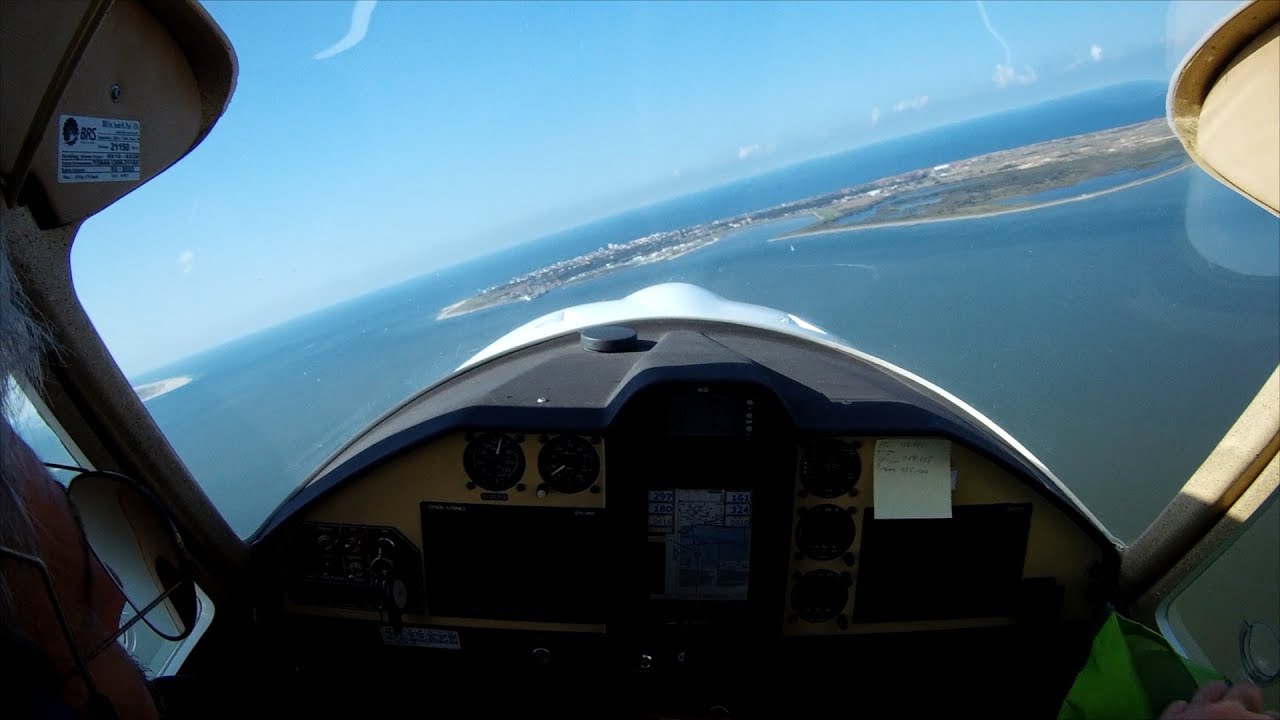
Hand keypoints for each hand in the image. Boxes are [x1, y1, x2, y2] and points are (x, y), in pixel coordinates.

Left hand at [1160, 680, 1277, 719]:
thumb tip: (1262, 716)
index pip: (1271, 716)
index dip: (1270, 716)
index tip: (1269, 716)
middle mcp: (1226, 712)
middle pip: (1245, 692)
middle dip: (1250, 697)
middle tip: (1251, 705)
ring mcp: (1195, 712)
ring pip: (1211, 690)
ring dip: (1218, 694)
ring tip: (1221, 700)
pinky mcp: (1169, 718)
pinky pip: (1179, 705)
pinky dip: (1185, 708)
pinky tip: (1187, 711)